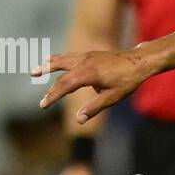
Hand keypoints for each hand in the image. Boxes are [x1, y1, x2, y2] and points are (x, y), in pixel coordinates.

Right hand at [34, 49, 148, 119]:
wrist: (140, 60)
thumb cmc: (128, 80)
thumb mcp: (113, 97)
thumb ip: (95, 107)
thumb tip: (79, 120)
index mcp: (89, 73)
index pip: (65, 85)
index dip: (52, 96)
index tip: (42, 105)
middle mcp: (84, 62)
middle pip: (61, 74)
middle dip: (49, 87)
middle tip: (39, 98)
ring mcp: (87, 56)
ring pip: (62, 60)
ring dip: (48, 66)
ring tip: (35, 70)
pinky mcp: (90, 54)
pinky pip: (70, 57)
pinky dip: (59, 59)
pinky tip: (53, 61)